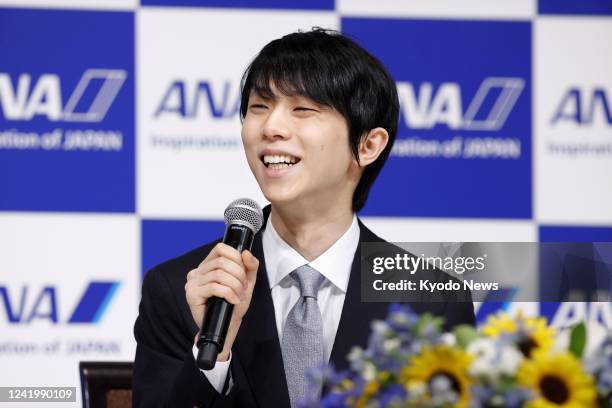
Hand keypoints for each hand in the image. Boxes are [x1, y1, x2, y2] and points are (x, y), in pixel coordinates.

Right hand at [185, 243, 258, 360]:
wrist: (227, 325)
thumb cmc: (234, 303)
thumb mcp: (247, 282)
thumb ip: (250, 266)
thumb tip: (246, 252)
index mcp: (208, 264)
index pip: (220, 248)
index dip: (235, 257)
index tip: (243, 271)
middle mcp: (198, 271)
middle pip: (221, 262)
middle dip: (238, 274)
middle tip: (243, 288)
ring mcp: (193, 282)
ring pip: (218, 274)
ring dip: (235, 285)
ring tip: (239, 296)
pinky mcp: (192, 294)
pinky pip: (214, 287)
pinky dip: (228, 293)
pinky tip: (233, 300)